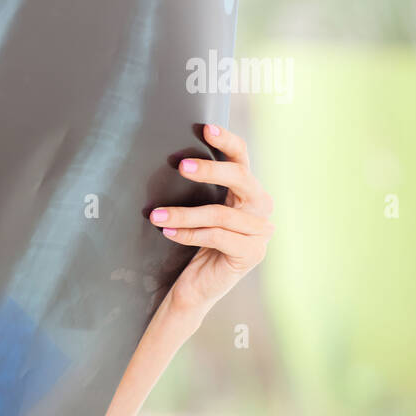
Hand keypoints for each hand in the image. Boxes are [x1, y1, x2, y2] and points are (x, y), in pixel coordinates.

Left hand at [152, 123, 273, 319]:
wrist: (196, 288)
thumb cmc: (194, 244)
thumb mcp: (199, 211)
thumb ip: (200, 189)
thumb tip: (176, 157)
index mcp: (248, 191)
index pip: (242, 159)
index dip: (227, 142)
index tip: (206, 127)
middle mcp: (260, 208)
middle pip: (241, 179)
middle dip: (210, 170)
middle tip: (180, 165)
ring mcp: (260, 233)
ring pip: (220, 213)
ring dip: (184, 213)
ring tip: (155, 214)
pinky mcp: (250, 254)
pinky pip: (216, 236)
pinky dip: (188, 233)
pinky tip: (166, 231)